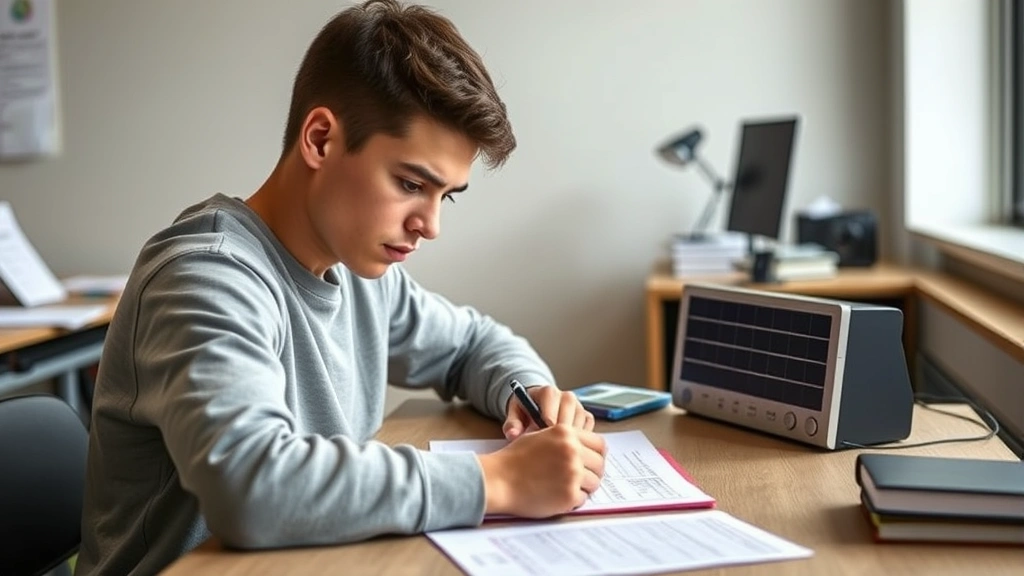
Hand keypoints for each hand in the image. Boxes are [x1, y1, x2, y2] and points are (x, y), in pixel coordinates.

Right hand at [477, 424, 606, 517]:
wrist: (499, 480)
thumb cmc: (515, 459)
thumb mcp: (541, 436)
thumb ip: (566, 440)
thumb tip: (587, 450)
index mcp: (566, 434)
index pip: (600, 444)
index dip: (596, 454)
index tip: (591, 461)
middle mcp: (572, 451)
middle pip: (600, 464)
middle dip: (591, 472)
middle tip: (578, 478)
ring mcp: (572, 474)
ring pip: (594, 483)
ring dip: (582, 487)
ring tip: (563, 487)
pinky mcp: (569, 495)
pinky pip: (583, 499)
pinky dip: (572, 500)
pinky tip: (556, 495)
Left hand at [503, 385, 594, 439]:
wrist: (536, 410)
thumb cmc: (526, 412)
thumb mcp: (515, 415)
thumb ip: (512, 423)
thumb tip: (513, 434)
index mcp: (547, 392)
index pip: (551, 396)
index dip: (549, 412)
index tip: (545, 427)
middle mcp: (565, 396)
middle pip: (570, 406)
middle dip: (562, 425)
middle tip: (554, 442)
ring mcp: (578, 406)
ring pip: (580, 417)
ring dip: (572, 433)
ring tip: (560, 447)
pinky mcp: (585, 417)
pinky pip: (588, 427)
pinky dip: (581, 438)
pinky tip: (569, 448)